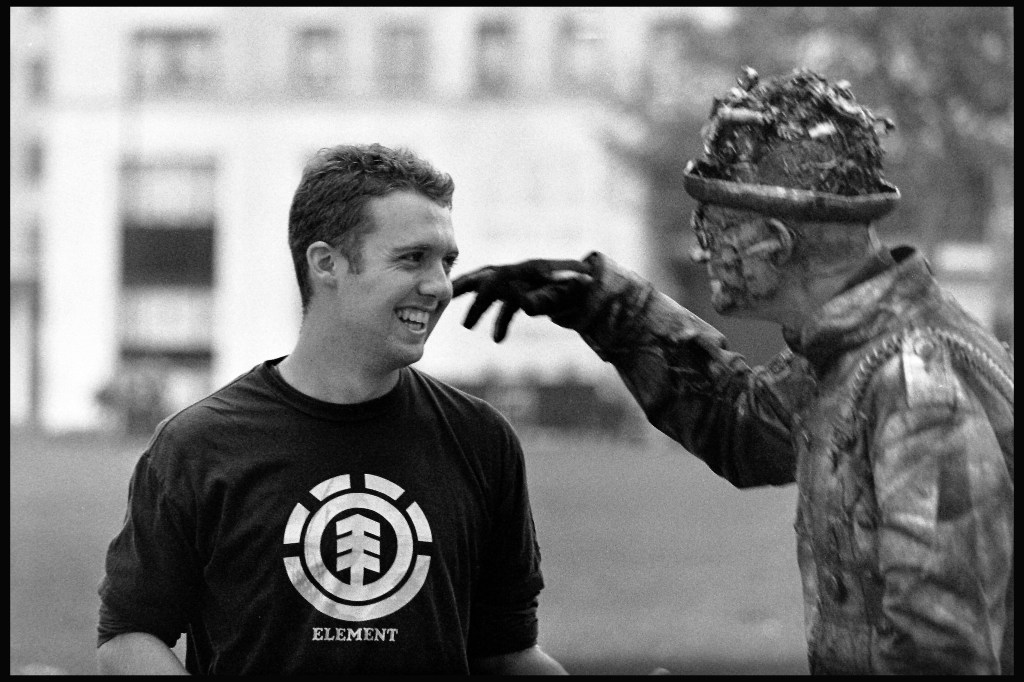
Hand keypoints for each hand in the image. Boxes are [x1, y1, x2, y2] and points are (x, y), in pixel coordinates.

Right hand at [451, 259, 592, 341]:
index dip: (476, 297)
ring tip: (466, 326)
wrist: (591, 285)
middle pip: (483, 278)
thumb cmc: (577, 287)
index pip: (492, 283)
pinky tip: (498, 340)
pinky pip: (508, 305)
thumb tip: (525, 304)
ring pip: (492, 292)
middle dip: (462, 287)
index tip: (462, 314)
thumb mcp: (562, 292)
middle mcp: (517, 274)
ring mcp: (521, 283)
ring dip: (478, 307)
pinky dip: (501, 321)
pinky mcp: (528, 293)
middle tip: (443, 296)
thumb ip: (544, 298)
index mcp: (522, 272)